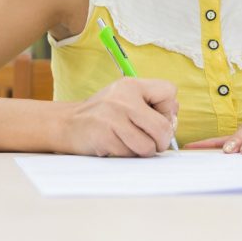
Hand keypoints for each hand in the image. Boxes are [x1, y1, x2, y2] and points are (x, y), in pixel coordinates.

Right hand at [54, 78, 177, 156]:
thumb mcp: (126, 98)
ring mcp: (113, 118)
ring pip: (148, 146)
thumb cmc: (103, 113)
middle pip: (163, 126)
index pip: (170, 91)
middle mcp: (124, 98)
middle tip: (152, 142)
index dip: (168, 109)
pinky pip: (130, 155)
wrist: (67, 123)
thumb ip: (151, 104)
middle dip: (161, 140)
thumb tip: (174, 120)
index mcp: (132, 85)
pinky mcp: (105, 137)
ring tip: (132, 143)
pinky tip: (116, 146)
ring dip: (144, 151)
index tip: (156, 116)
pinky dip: (127, 155)